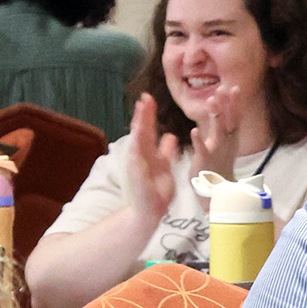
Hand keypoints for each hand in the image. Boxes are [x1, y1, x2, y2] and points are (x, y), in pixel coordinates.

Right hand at [124, 93, 179, 223]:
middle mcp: (140, 155)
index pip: (148, 130)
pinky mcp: (136, 169)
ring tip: (142, 106)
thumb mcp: (166, 167)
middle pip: (142, 129)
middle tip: (145, 96)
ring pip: (138, 136)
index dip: (149, 115)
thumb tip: (170, 136)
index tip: (150, 99)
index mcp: (148, 153)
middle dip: (143, 113)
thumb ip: (167, 151)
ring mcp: (136, 161)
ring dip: (139, 121)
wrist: (150, 211)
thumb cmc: (157, 192)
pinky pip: (137, 151)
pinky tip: (139, 127)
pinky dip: (138, 139)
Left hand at [188, 81, 242, 180]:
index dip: (236, 103)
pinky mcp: (205, 161)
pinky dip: (199, 141)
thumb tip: (222, 103)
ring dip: (216, 117)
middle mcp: (227, 142)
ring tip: (211, 101)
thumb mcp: (225, 140)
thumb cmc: (219, 161)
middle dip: (226, 105)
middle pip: (228, 121)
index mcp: (231, 137)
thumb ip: (223, 122)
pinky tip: (193, 131)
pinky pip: (202, 150)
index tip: (234, 87)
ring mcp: (217, 151)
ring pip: (218, 132)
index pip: (235, 117)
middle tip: (222, 88)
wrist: (217, 188)